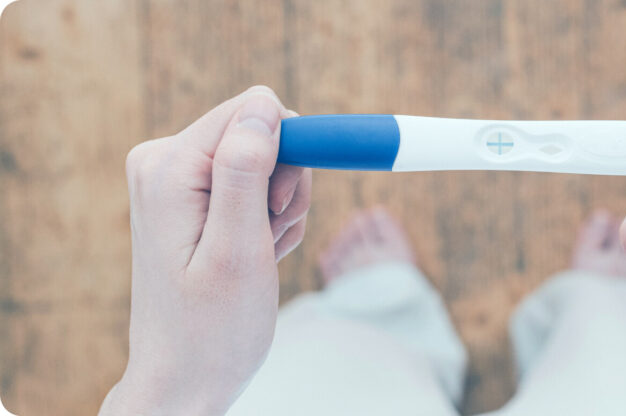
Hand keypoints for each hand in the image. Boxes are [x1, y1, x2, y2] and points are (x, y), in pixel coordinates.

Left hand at [99, 86, 312, 414]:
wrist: (183, 378)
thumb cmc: (211, 329)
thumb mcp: (238, 252)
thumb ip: (246, 175)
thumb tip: (263, 108)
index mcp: (169, 166)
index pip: (255, 111)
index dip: (290, 154)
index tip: (280, 210)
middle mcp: (163, 160)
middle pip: (263, 133)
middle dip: (285, 185)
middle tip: (268, 239)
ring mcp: (175, 178)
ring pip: (266, 160)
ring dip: (279, 209)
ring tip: (260, 255)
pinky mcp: (190, 196)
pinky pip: (253, 183)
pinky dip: (266, 220)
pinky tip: (252, 255)